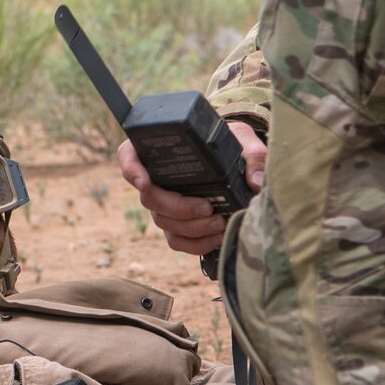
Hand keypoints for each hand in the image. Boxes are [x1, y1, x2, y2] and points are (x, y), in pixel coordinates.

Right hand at [118, 120, 266, 255]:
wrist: (238, 162)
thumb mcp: (243, 140)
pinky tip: (216, 237)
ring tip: (219, 223)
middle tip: (207, 207)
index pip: (129, 157)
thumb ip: (253, 156)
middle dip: (177, 207)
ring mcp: (164, 204)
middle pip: (149, 198)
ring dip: (190, 227)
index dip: (131, 170)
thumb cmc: (232, 144)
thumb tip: (255, 183)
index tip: (144, 181)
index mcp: (159, 149)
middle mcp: (154, 178)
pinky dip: (195, 244)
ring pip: (163, 222)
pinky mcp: (178, 224)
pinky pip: (176, 240)